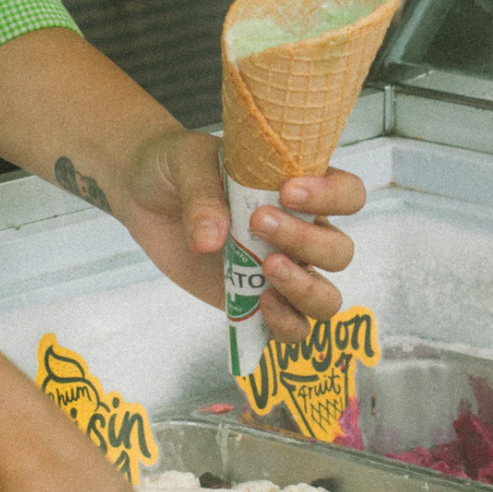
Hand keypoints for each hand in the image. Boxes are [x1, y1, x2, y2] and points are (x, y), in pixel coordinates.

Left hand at [123, 129, 365, 342]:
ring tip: (266, 268)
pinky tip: (260, 306)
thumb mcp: (187, 163)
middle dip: (306, 241)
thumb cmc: (178, 167)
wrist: (144, 193)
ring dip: (305, 288)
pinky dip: (285, 324)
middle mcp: (299, 232)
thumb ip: (203, 196)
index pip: (348, 195)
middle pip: (339, 251)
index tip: (288, 192)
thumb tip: (211, 242)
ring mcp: (278, 271)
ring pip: (325, 296)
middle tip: (257, 223)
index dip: (332, 196)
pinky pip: (291, 327)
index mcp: (300, 189)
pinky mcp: (252, 302)